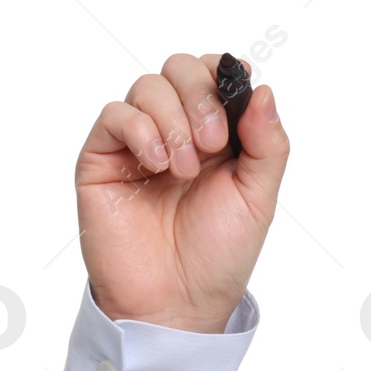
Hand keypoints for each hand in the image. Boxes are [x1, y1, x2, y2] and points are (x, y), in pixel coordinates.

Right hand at [75, 52, 288, 331]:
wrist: (177, 302)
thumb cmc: (217, 256)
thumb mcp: (258, 198)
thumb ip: (267, 144)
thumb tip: (263, 89)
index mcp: (217, 136)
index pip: (215, 75)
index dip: (224, 73)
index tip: (237, 92)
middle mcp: (176, 132)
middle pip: (180, 68)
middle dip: (200, 96)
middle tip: (212, 142)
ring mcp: (137, 143)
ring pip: (147, 86)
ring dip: (172, 121)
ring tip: (184, 171)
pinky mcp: (103, 159)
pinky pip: (114, 115)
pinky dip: (141, 130)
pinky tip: (158, 166)